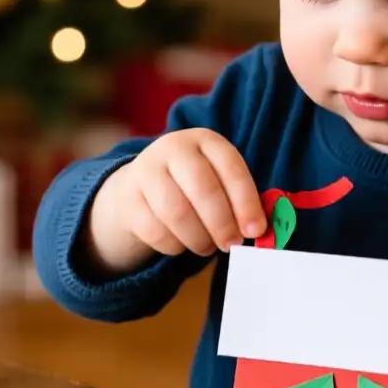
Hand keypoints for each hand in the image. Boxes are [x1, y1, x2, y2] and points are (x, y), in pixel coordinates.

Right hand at [86, 129, 266, 273]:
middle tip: (231, 244)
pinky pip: (154, 230)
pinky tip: (182, 244)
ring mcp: (146, 170)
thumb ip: (239, 202)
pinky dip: (173, 245)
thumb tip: (259, 232)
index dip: (246, 202)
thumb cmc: (193, 187)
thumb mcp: (218, 181)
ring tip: (207, 247)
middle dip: (222, 223)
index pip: (230, 168)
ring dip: (198, 238)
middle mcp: (174, 148)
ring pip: (176, 212)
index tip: (255, 230)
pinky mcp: (128, 198)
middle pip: (202, 188)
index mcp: (205, 140)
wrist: (141, 186)